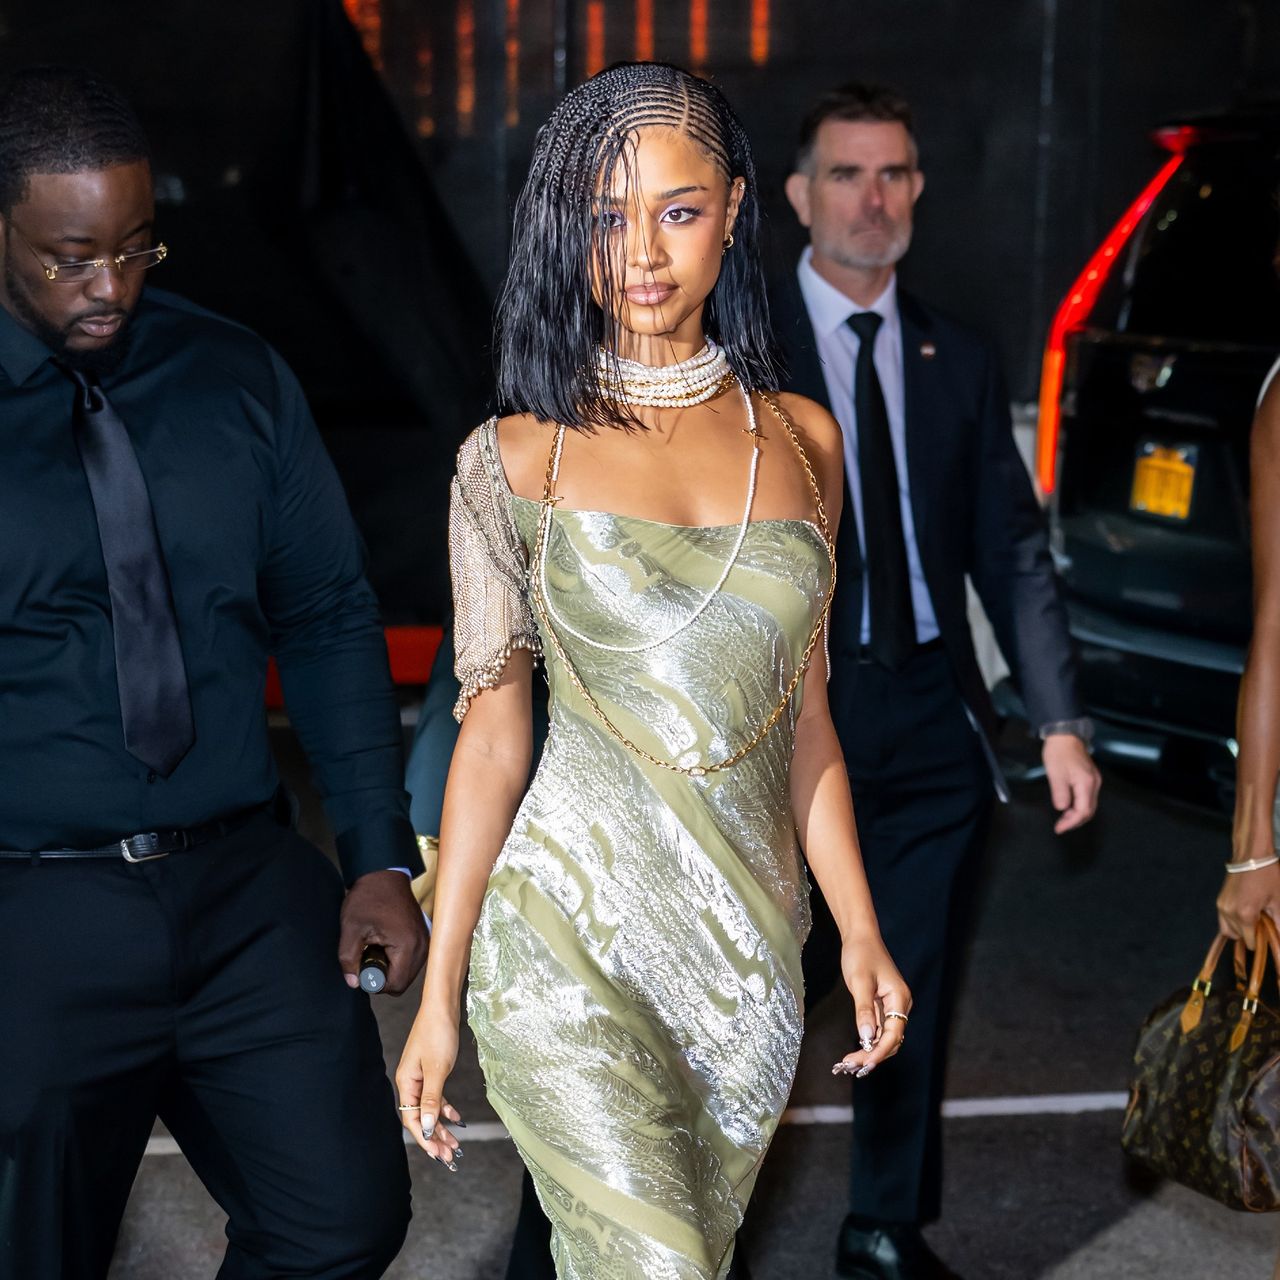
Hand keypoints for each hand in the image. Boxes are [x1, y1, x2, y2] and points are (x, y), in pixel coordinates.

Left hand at [338, 870, 428, 994]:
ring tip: (376, 948)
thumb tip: (352, 983)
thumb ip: (348, 959)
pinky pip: (412, 960)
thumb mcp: (351, 928)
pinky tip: (385, 943)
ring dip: (391, 967)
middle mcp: (423, 945)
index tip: (363, 966)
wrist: (383, 874)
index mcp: (408, 945)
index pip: (396, 985)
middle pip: (404, 981)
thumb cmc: (368, 898)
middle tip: (367, 956)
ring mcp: (426, 940)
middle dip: (383, 976)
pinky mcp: (424, 936)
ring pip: (408, 971)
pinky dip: (398, 958)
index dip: (376, 984)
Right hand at [396, 1002, 464, 1167]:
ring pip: (429, 1110)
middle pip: (420, 1118)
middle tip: (450, 1155)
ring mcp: (421, 1077)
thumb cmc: (437, 1033)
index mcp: (406, 1082)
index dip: (424, 1138)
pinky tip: (457, 1119)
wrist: (443, 1006)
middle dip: (434, 1138)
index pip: (411, 1119)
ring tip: (455, 1144)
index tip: (439, 1153)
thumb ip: (431, 1100)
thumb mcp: (437, 1069)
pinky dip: (446, 1109)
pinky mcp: (432, 1071)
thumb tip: (425, 1127)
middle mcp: (411, 1082)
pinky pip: (437, 1097)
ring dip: (441, 1126)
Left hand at [832, 934, 911, 1078]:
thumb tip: (867, 1039)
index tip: (864, 1064)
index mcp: (900, 998)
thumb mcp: (860, 982)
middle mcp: (899, 1005)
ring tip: (849, 1064)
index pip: (894, 1033)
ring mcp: (891, 1006)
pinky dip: (868, 1042)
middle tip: (850, 1067)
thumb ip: (864, 1011)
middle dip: (872, 1055)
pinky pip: (878, 1030)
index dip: (879, 1051)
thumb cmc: (861, 954)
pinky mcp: (881, 1006)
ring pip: (884, 1037)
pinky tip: (855, 1051)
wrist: (860, 936)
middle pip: (891, 1039)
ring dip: (869, 1052)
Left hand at [1042, 733, 1100, 833]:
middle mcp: (1095, 784)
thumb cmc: (1059, 752)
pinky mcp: (1090, 777)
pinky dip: (1079, 805)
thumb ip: (1060, 794)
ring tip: (1063, 818)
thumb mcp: (1055, 775)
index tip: (1059, 828)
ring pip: (1089, 805)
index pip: (1083, 811)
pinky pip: (1087, 797)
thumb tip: (1063, 808)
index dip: (1071, 822)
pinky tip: (1068, 806)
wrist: (1065, 735)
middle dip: (1075, 821)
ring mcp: (1094, 780)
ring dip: (1077, 814)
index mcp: (1087, 784)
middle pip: (1089, 810)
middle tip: (1060, 826)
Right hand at [1217, 862, 1279, 948]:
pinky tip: (1244, 911)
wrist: (1251, 856)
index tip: (1268, 932)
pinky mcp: (1219, 901)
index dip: (1261, 941)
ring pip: (1228, 930)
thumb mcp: (1278, 901)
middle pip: (1238, 937)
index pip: (1250, 941)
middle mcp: (1229, 913)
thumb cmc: (1269, 877)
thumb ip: (1279, 924)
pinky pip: (1224, 920)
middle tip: (1262, 923)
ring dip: (1240, 929)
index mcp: (1245, 915)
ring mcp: (1221, 907)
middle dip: (1250, 934)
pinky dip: (1233, 921)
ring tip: (1253, 918)